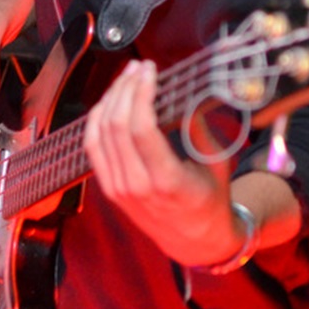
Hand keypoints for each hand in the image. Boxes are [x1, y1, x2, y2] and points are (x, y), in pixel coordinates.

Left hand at [83, 59, 240, 265]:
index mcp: (167, 181)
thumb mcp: (216, 163)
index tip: (151, 69)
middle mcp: (137, 186)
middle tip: (139, 67)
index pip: (141, 127)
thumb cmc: (211, 199)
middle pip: (117, 124)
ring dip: (111, 98)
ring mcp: (118, 189)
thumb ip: (198, 127)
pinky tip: (109, 100)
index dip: (141, 91)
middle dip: (126, 88)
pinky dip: (96, 119)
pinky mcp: (108, 188)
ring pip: (100, 132)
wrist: (194, 240)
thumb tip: (184, 89)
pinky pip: (92, 146)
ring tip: (127, 77)